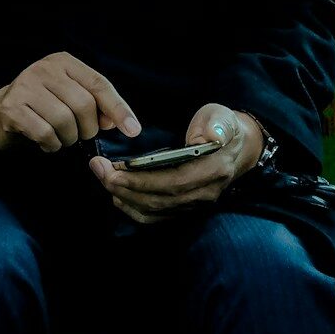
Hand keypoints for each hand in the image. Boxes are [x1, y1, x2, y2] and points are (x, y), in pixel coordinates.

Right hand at [0, 52, 140, 152]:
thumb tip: (115, 122)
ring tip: (61, 138)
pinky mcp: (11, 107)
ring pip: (65, 121)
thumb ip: (95, 105)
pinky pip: (46, 134)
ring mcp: (25, 86)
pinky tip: (46, 142)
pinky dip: (51, 144)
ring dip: (68, 139)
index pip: (99, 84)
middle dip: (88, 129)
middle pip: (83, 105)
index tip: (133, 131)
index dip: (118, 109)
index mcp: (63, 62)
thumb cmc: (41, 107)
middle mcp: (43, 68)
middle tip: (80, 135)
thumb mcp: (70, 97)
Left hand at [89, 103, 262, 224]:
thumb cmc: (222, 127)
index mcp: (213, 171)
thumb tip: (209, 137)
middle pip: (159, 199)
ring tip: (101, 176)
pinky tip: (115, 193)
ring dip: (123, 197)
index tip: (116, 170)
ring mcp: (193, 204)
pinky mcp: (183, 207)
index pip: (174, 182)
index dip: (143, 180)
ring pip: (154, 210)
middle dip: (124, 187)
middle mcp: (203, 193)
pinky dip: (132, 207)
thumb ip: (217, 125)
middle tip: (98, 169)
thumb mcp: (222, 117)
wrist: (236, 147)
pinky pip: (155, 216)